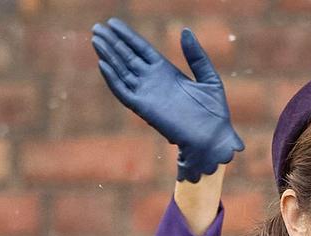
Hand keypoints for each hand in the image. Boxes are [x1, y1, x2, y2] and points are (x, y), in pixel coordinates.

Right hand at [91, 18, 243, 181]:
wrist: (212, 138)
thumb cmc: (214, 112)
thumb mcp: (208, 77)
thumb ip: (196, 55)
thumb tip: (184, 30)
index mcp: (166, 71)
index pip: (141, 49)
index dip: (127, 36)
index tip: (113, 22)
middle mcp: (153, 81)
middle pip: (127, 57)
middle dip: (112, 42)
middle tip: (97, 27)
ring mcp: (147, 94)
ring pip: (122, 71)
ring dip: (108, 56)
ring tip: (96, 39)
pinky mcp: (144, 109)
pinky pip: (124, 92)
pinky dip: (113, 79)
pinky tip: (102, 64)